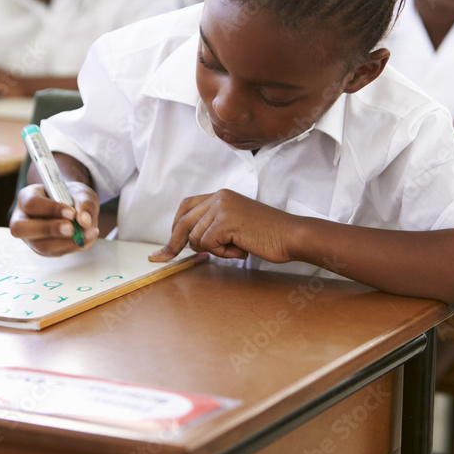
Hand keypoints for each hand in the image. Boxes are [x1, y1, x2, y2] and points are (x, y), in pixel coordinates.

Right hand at [9, 182, 99, 256]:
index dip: (51, 209)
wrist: (74, 207)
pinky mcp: (42, 249)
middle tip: (72, 229)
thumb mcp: (81, 192)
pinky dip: (74, 246)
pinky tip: (86, 237)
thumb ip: (85, 203)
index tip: (72, 213)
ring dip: (67, 242)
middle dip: (48, 230)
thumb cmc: (72, 196)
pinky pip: (55, 252)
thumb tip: (84, 221)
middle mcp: (22, 218)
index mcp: (27, 197)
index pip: (31, 204)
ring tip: (88, 233)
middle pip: (21, 229)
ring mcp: (30, 236)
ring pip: (40, 246)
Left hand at [150, 189, 291, 263]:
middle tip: (162, 259)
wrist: (291, 235)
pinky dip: (222, 253)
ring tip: (237, 247)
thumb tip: (189, 241)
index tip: (165, 246)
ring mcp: (222, 208)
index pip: (186, 207)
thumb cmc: (268, 234)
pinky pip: (208, 244)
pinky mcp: (225, 222)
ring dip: (214, 250)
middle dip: (172, 244)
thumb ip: (214, 225)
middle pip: (183, 222)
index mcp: (221, 195)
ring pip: (196, 238)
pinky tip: (241, 248)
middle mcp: (219, 197)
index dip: (175, 226)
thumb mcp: (236, 223)